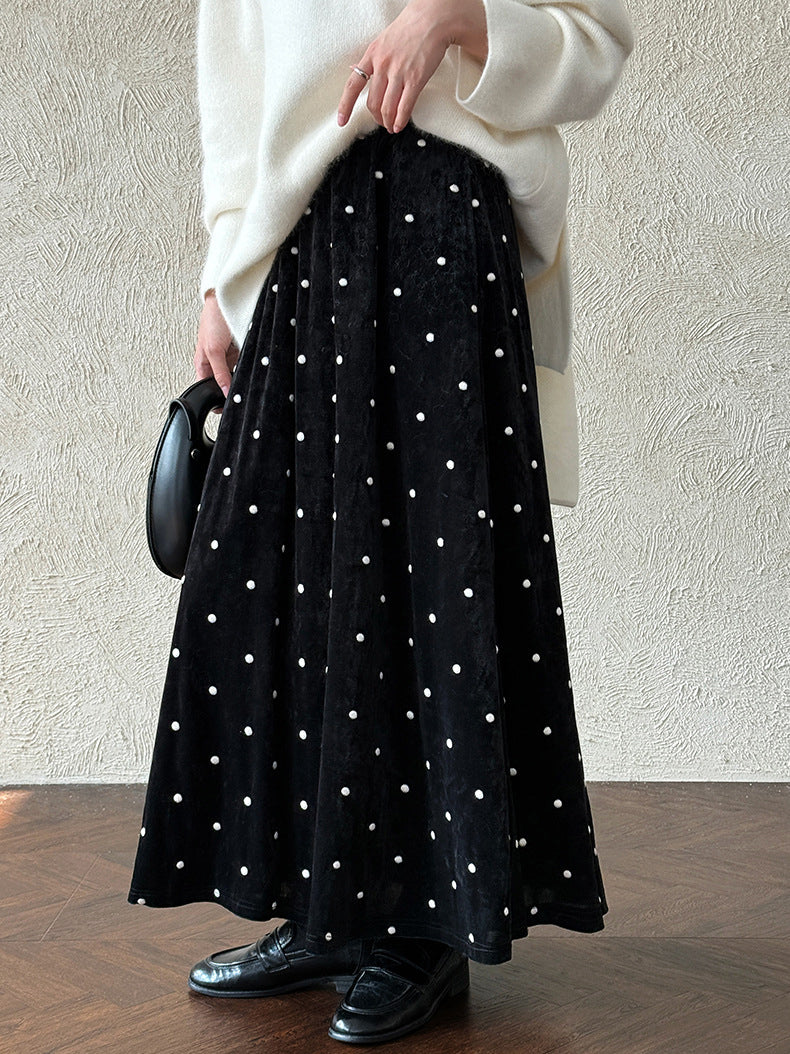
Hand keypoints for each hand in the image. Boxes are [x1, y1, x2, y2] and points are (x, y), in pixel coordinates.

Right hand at [194, 290, 239, 413]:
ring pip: (236, 377)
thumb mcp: (214, 350)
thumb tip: (224, 393)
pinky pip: (245, 367)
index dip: (215, 400)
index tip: (226, 408)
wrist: (225, 301)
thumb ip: (219, 373)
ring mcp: (229, 358)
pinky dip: (249, 371)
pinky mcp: (241, 352)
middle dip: (231, 392)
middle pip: (223, 384)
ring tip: (250, 388)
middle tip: (241, 400)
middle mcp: (216, 363)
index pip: (207, 389)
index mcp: (203, 365)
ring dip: (242, 382)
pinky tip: (254, 375)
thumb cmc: (212, 320)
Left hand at [336, 0, 486, 134]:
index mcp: (372, 55)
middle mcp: (382, 65)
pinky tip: (400, 125)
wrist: (432, 19)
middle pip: (372, 103)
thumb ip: (371, 59)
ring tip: (392, 126)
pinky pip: (404, 107)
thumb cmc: (410, 29)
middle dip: (376, 118)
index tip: (341, 121)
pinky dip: (401, 120)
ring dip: (389, 122)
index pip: (352, 85)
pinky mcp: (415, 79)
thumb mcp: (382, 41)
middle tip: (382, 122)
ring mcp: (399, 73)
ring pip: (387, 108)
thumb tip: (355, 69)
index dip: (345, 106)